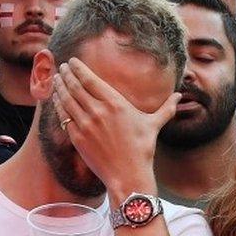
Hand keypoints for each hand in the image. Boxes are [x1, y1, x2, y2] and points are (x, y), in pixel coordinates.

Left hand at [52, 58, 179, 192]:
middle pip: (75, 87)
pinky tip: (56, 99)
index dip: (79, 68)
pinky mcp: (77, 138)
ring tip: (56, 79)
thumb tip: (179, 96)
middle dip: (67, 74)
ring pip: (67, 100)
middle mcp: (98, 111)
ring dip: (60, 87)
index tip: (73, 61)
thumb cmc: (142, 149)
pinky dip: (58, 105)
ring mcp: (86, 124)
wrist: (128, 174)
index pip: (91, 80)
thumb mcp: (154, 125)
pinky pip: (64, 117)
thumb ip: (166, 108)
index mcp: (116, 103)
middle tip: (62, 67)